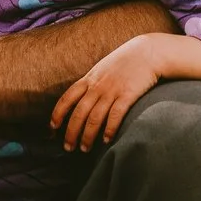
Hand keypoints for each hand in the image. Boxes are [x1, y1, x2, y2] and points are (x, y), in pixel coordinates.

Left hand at [51, 36, 167, 151]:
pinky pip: (115, 115)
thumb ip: (91, 83)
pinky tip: (106, 140)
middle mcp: (98, 86)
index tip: (52, 128)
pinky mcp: (128, 95)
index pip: (67, 98)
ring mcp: (112, 90)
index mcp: (89, 79)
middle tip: (68, 147)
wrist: (147, 52)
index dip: (58, 114)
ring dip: (88, 136)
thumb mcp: (102, 68)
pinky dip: (109, 129)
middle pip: (79, 113)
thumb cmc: (124, 62)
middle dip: (71, 132)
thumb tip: (81, 100)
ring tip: (85, 149)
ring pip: (95, 117)